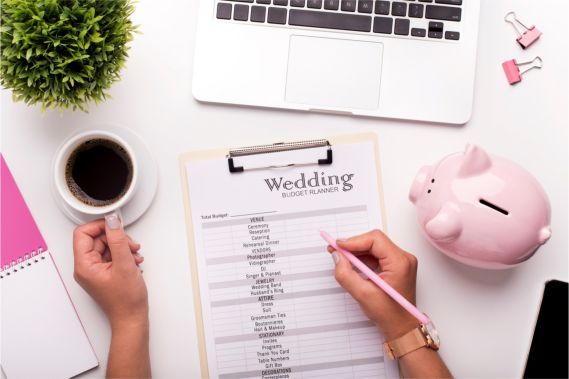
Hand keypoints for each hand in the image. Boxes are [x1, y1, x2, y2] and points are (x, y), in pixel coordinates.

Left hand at [73, 214, 147, 329]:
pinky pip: (111, 255)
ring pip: (106, 246)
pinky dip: (124, 255)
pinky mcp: (104, 273)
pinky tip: (134, 261)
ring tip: (135, 255)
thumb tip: (112, 221)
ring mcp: (95, 270)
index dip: (99, 226)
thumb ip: (118, 240)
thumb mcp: (124, 264)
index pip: (82, 233)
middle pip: (96, 239)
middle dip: (116, 238)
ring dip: (123, 247)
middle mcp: (86, 267)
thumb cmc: (126, 300)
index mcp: (84, 265)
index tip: (114, 225)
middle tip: (130, 245)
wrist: (132, 318)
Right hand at [327, 229, 418, 340]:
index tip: (338, 246)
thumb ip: (346, 274)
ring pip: (374, 247)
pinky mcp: (396, 266)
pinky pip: (377, 255)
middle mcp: (403, 259)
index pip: (375, 240)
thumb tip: (337, 257)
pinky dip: (363, 258)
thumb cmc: (390, 315)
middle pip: (374, 241)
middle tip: (336, 251)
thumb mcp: (363, 295)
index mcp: (400, 263)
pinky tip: (353, 265)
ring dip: (357, 252)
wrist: (402, 327)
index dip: (354, 241)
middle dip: (353, 245)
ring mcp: (401, 262)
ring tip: (342, 259)